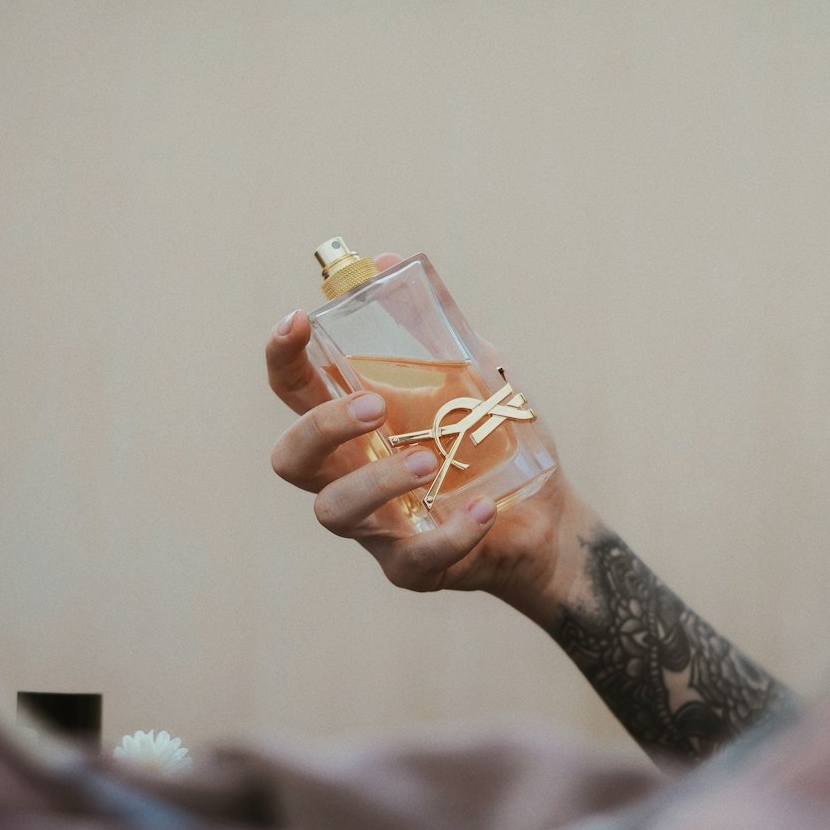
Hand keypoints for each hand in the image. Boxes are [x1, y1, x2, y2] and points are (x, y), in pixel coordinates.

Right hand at [266, 257, 583, 611]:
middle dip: (323, 427)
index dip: (283, 357)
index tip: (298, 321)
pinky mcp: (411, 569)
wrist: (546, 519)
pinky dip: (449, 533)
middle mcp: (347, 477)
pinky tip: (481, 509)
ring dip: (377, 481)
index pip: (293, 390)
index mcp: (352, 427)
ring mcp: (374, 528)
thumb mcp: (471, 375)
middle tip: (375, 406)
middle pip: (292, 458)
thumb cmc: (493, 445)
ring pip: (336, 511)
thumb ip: (431, 328)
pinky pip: (413, 558)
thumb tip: (387, 260)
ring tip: (428, 461)